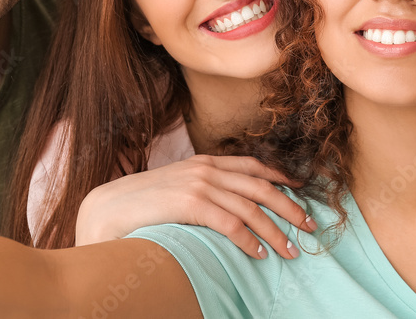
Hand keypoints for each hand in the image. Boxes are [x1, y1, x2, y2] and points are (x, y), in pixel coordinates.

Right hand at [74, 155, 315, 258]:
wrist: (105, 208)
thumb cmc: (142, 205)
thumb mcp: (178, 188)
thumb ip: (203, 190)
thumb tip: (230, 207)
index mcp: (205, 161)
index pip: (254, 165)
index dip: (281, 178)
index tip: (302, 190)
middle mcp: (207, 168)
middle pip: (261, 186)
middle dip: (290, 206)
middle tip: (310, 225)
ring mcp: (199, 184)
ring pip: (251, 207)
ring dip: (275, 231)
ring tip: (290, 250)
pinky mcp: (191, 203)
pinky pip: (231, 222)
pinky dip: (249, 239)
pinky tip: (259, 254)